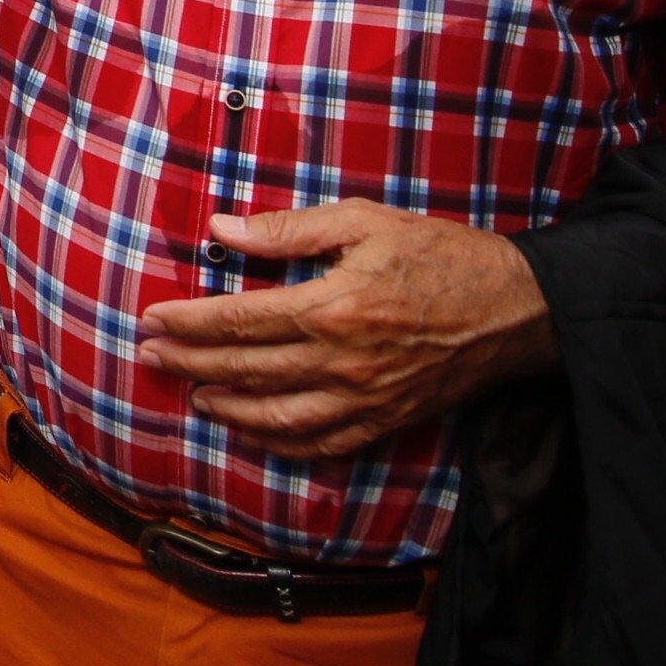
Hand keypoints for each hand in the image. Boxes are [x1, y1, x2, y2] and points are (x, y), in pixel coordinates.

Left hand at [138, 201, 554, 457]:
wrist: (518, 309)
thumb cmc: (441, 255)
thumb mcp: (364, 221)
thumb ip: (288, 230)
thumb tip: (221, 228)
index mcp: (333, 308)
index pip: (240, 319)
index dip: (189, 321)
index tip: (152, 318)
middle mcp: (344, 362)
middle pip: (247, 368)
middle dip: (189, 362)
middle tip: (148, 355)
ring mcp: (366, 399)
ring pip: (278, 417)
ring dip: (226, 409)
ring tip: (191, 394)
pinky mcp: (388, 419)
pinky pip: (322, 443)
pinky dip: (279, 443)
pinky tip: (251, 431)